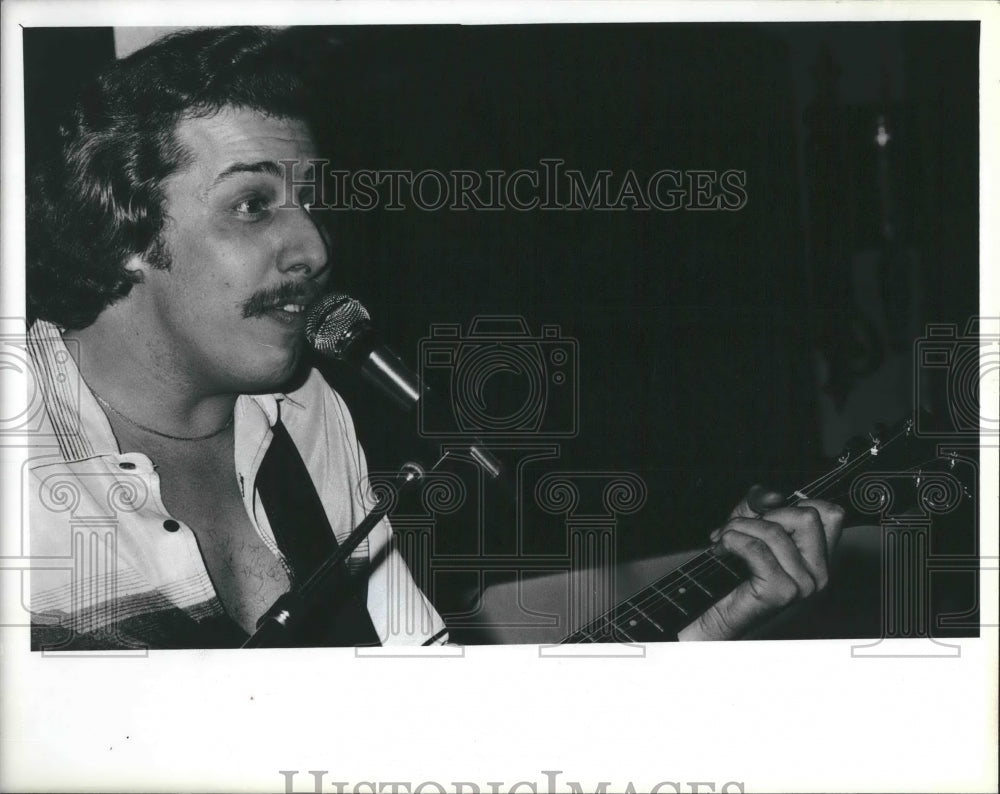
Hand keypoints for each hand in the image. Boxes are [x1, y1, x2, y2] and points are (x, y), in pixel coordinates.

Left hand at [677, 485, 844, 640]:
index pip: (830, 514)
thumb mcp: (748, 525)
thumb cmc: (730, 572)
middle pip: (807, 516)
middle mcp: (819, 573)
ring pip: (775, 531)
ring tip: (725, 540)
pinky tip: (723, 549)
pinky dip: (732, 541)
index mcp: (818, 558)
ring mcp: (804, 585)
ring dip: (739, 528)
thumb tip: (773, 495)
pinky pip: (757, 549)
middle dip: (766, 515)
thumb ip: (760, 504)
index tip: (766, 514)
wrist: (712, 612)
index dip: (794, 504)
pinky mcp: (781, 592)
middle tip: (742, 529)